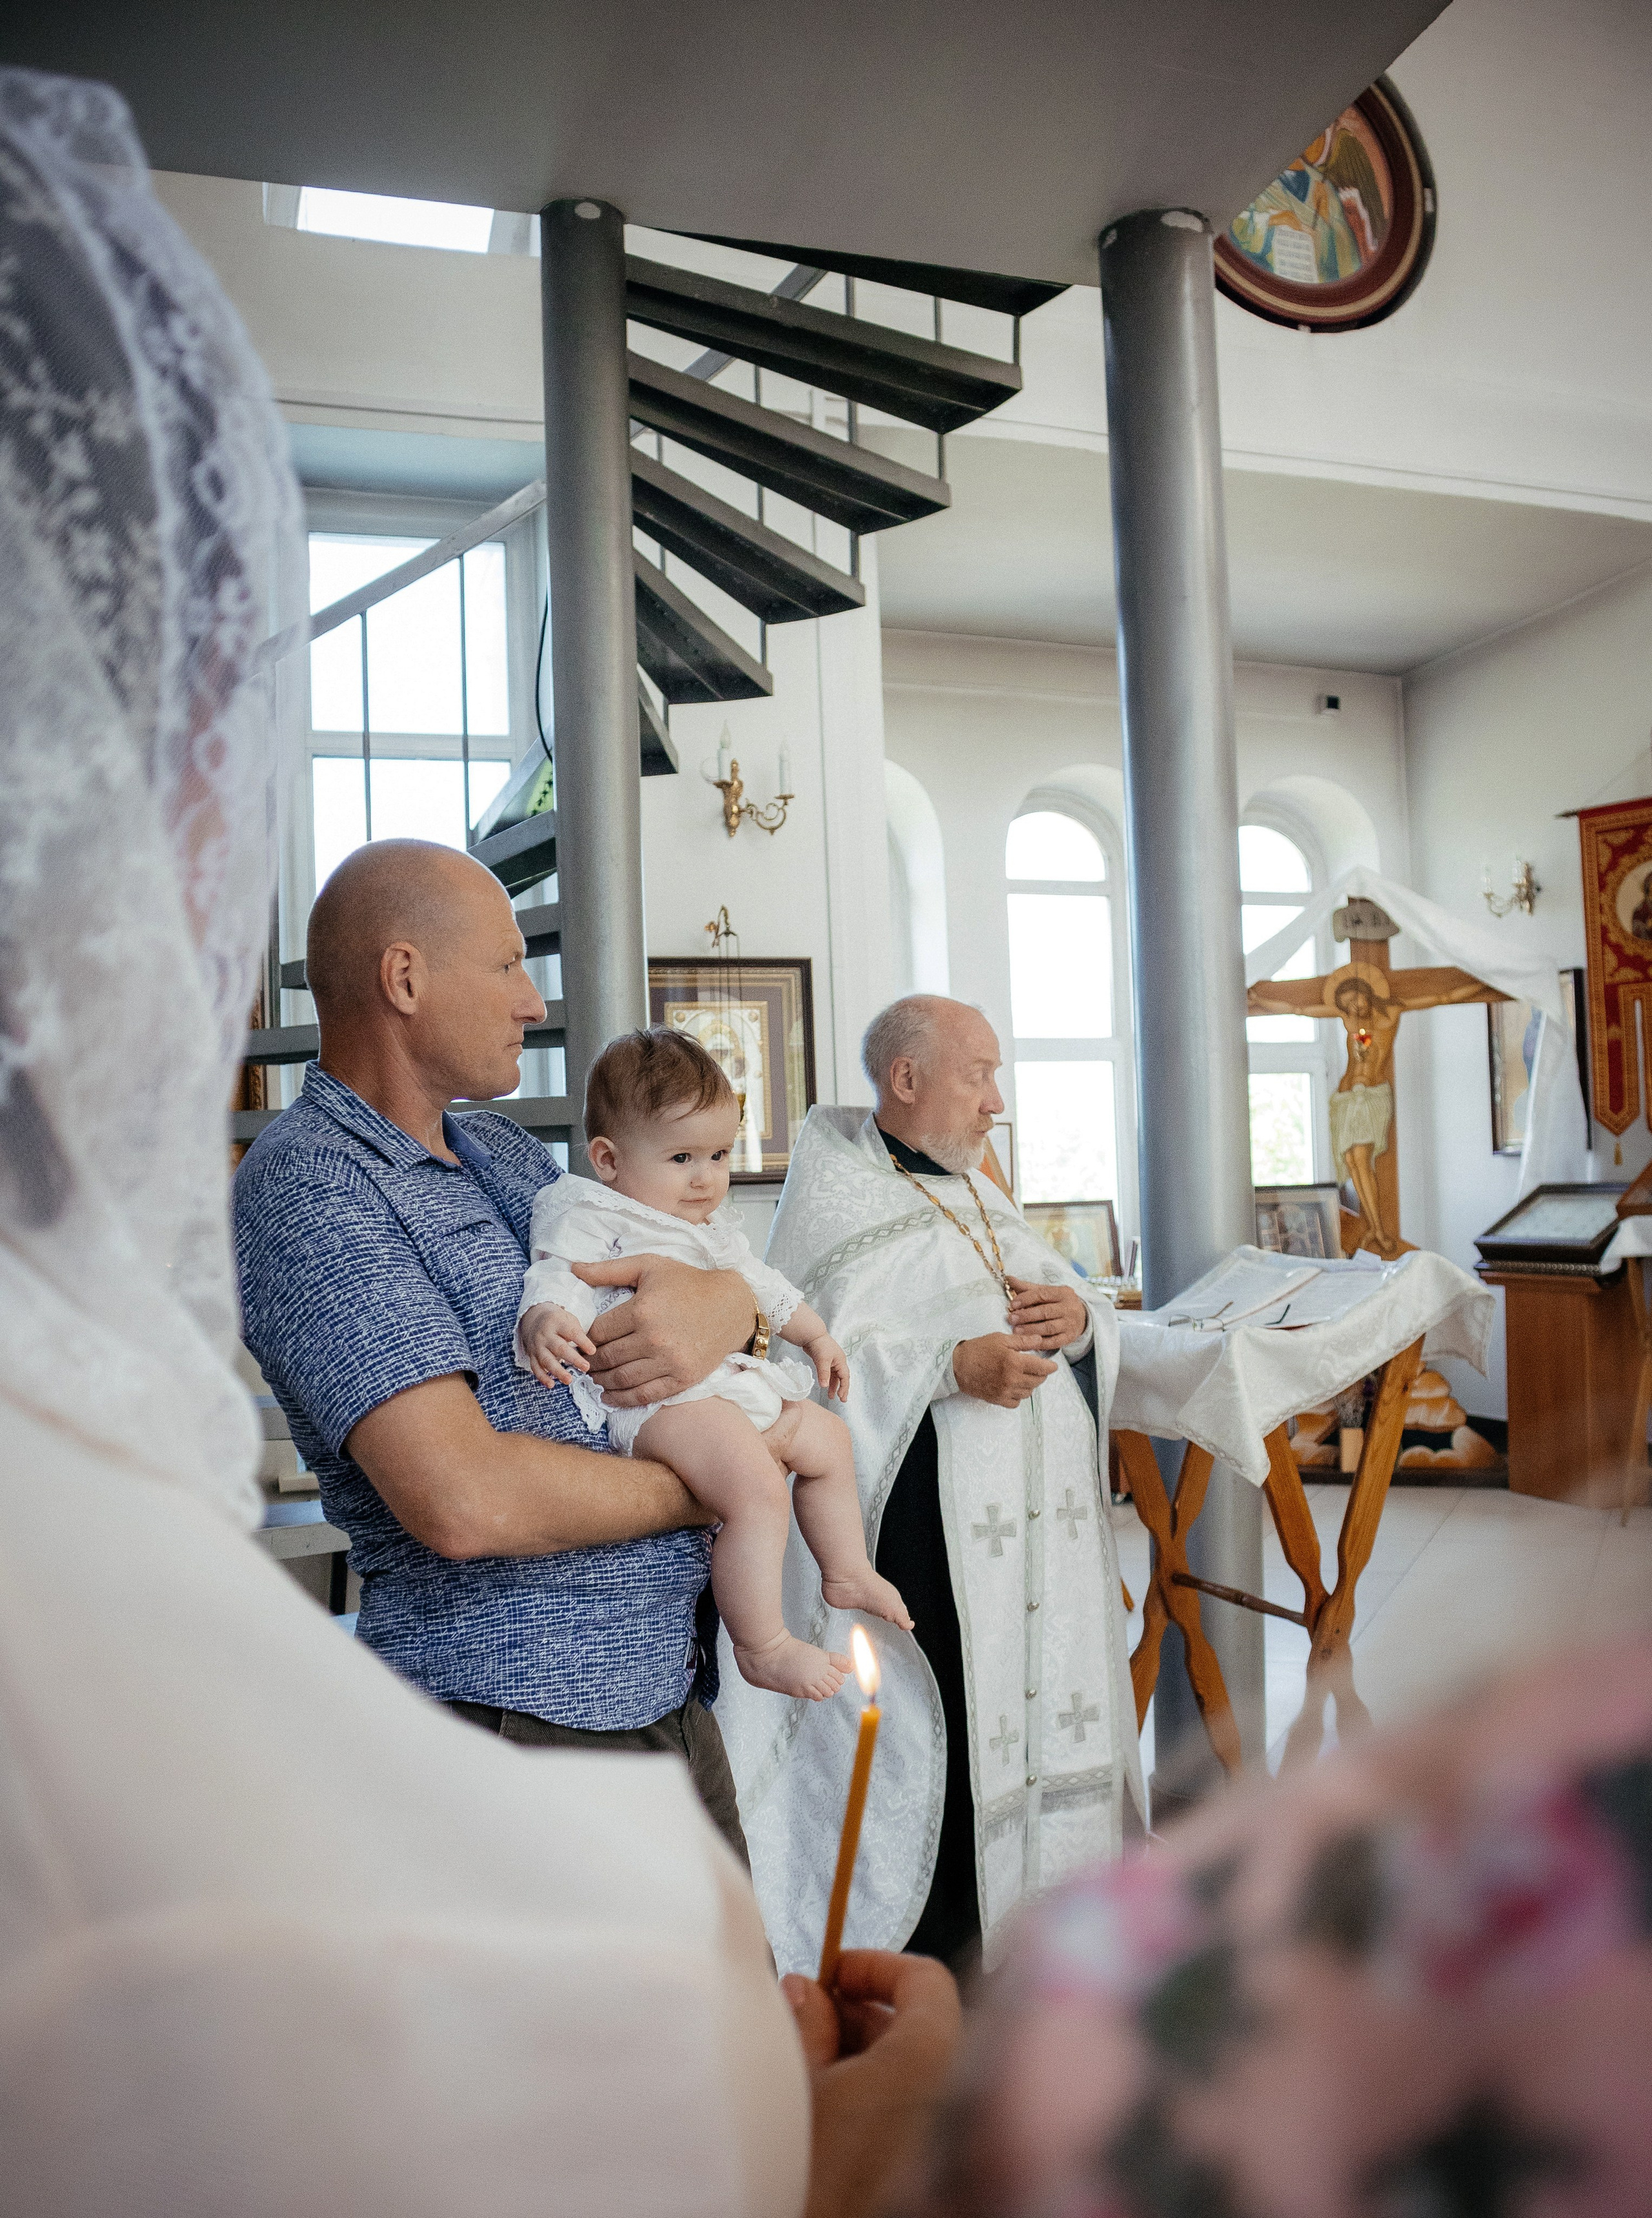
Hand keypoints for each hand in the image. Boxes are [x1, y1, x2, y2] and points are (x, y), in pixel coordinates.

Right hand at [518, 1301, 595, 1390]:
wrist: (533, 1319)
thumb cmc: (558, 1322)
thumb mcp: (568, 1319)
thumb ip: (578, 1332)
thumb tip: (589, 1351)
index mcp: (556, 1322)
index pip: (571, 1332)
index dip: (582, 1342)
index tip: (592, 1351)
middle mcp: (545, 1334)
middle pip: (559, 1348)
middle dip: (573, 1358)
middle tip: (586, 1367)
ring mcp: (537, 1346)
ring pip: (546, 1360)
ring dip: (558, 1371)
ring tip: (569, 1380)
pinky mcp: (532, 1355)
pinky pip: (535, 1368)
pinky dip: (542, 1377)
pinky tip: (551, 1385)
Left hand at [575, 1253, 754, 1406]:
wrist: (731, 1306)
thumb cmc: (687, 1282)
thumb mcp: (648, 1266)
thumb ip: (608, 1269)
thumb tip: (573, 1269)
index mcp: (642, 1310)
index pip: (599, 1332)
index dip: (585, 1338)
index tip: (581, 1341)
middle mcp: (654, 1339)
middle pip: (607, 1358)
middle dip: (590, 1362)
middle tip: (581, 1362)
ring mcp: (669, 1362)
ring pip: (622, 1379)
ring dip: (601, 1381)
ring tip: (593, 1378)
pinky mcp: (682, 1378)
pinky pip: (645, 1395)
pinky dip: (622, 1399)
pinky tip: (608, 1397)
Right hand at [781, 1951, 961, 2217]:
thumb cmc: (809, 2176)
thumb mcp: (793, 2085)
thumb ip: (807, 2024)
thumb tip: (809, 1993)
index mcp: (928, 2061)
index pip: (926, 1979)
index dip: (878, 1966)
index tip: (837, 1974)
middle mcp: (953, 2097)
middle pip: (922, 2027)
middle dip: (863, 2016)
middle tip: (810, 2021)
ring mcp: (946, 2139)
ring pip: (917, 2076)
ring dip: (869, 2061)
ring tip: (813, 2070)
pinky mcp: (930, 2171)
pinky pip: (915, 2117)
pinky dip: (880, 2104)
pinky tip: (830, 2114)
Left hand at [807, 1332, 850, 1401]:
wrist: (811, 1335)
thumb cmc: (820, 1344)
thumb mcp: (823, 1360)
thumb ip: (824, 1373)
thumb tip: (825, 1386)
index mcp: (841, 1361)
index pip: (845, 1377)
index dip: (844, 1387)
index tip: (841, 1397)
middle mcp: (838, 1361)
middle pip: (842, 1378)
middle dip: (842, 1389)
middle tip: (841, 1399)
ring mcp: (831, 1361)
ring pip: (834, 1377)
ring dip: (833, 1386)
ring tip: (831, 1397)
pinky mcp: (824, 1361)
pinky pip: (828, 1373)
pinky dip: (827, 1380)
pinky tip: (825, 1386)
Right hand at [951, 1333, 1055, 1407]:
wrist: (957, 1365)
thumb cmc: (978, 1349)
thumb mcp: (1001, 1339)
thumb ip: (1022, 1341)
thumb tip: (1039, 1340)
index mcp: (1014, 1362)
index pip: (1041, 1368)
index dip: (1050, 1367)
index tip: (1053, 1366)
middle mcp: (1012, 1379)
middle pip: (1037, 1381)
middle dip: (1041, 1375)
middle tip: (1037, 1368)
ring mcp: (1005, 1391)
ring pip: (1028, 1393)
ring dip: (1030, 1385)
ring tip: (1024, 1376)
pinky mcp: (997, 1399)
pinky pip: (1016, 1402)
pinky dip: (1018, 1396)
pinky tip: (1014, 1387)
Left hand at [1006, 1274, 1088, 1352]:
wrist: (1081, 1317)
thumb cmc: (1058, 1302)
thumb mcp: (1047, 1292)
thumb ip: (1028, 1288)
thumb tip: (1009, 1279)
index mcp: (1063, 1293)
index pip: (1043, 1294)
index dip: (1026, 1299)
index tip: (1012, 1304)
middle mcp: (1068, 1308)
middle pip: (1045, 1311)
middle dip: (1026, 1315)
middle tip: (1011, 1319)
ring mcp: (1070, 1324)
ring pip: (1049, 1327)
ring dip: (1031, 1329)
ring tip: (1016, 1331)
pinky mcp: (1069, 1337)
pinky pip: (1053, 1342)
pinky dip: (1040, 1343)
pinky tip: (1028, 1342)